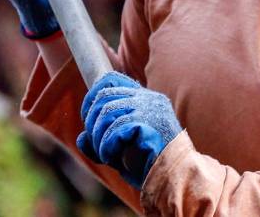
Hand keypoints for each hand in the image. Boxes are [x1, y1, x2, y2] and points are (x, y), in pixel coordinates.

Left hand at [76, 72, 181, 187]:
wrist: (178, 179)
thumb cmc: (153, 166)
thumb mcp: (123, 151)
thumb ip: (102, 142)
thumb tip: (80, 138)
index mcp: (147, 98)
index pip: (112, 79)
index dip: (92, 97)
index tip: (88, 120)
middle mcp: (150, 98)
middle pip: (104, 96)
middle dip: (92, 124)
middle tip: (98, 147)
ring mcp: (151, 109)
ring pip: (107, 112)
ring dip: (99, 138)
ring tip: (106, 156)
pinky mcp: (151, 123)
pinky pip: (116, 128)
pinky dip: (107, 146)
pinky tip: (113, 159)